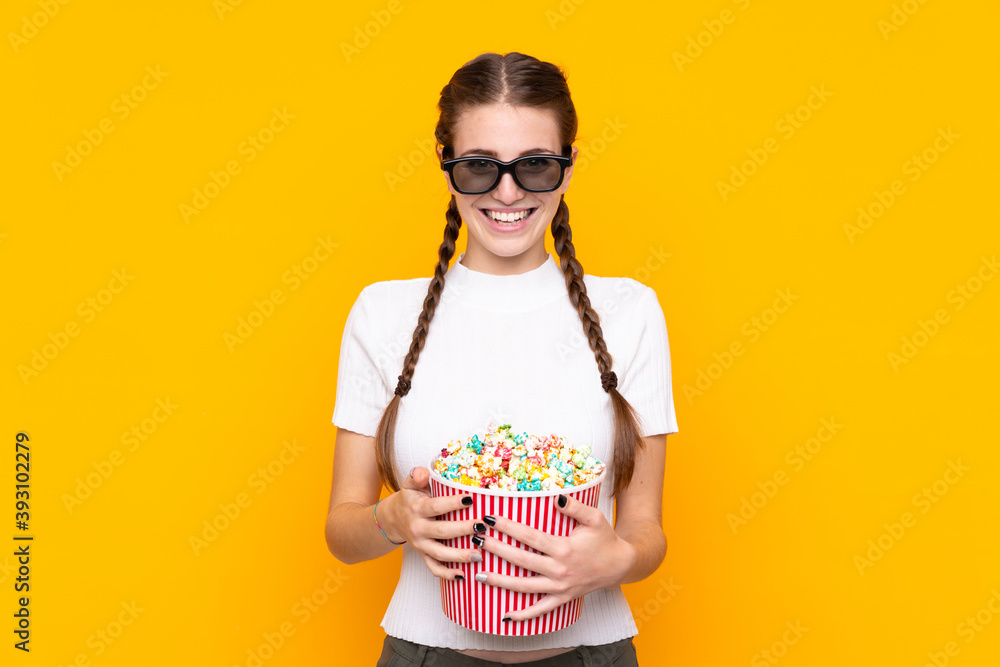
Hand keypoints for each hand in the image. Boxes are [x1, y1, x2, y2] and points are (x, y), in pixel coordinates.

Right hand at [380, 467, 482, 579]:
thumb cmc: (411, 499)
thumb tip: (422, 472)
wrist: (393, 519)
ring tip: (479, 554)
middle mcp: (419, 529)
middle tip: (482, 527)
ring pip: (440, 554)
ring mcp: (421, 545)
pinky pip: (434, 568)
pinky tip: (463, 575)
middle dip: (463, 530)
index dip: (453, 503)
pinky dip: (447, 574)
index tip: (471, 499)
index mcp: (418, 509)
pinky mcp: (423, 556)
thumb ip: (417, 476)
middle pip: (443, 531)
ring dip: (460, 556)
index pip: (437, 506)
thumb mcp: (411, 484)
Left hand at [473, 493, 637, 620]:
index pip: (529, 537)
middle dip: (496, 550)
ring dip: (500, 580)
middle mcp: (559, 570)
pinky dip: (523, 615)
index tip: (490, 519)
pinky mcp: (562, 599)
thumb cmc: (605, 539)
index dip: (508, 527)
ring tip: (478, 573)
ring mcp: (559, 587)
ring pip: (524, 586)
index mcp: (564, 549)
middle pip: (521, 560)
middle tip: (476, 540)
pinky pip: (540, 610)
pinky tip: (505, 615)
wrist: (620, 565)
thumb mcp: (594, 518)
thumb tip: (555, 496)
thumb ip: (575, 507)